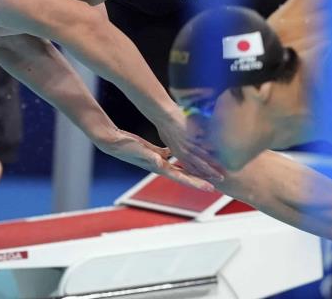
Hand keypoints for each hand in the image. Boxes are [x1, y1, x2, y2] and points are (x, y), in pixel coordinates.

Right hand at [92, 128, 216, 191]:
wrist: (112, 142)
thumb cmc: (125, 147)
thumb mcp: (140, 150)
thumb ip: (150, 156)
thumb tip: (161, 162)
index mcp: (159, 167)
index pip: (183, 177)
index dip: (197, 183)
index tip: (212, 188)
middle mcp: (161, 166)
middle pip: (185, 174)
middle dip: (201, 178)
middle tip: (218, 181)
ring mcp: (158, 159)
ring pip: (180, 164)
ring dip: (194, 167)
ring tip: (208, 167)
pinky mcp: (155, 151)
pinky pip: (172, 154)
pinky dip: (181, 153)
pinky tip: (188, 150)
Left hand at [156, 115, 227, 183]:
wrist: (163, 116)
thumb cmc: (165, 126)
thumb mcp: (169, 141)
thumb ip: (175, 147)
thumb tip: (178, 149)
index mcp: (178, 153)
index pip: (191, 168)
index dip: (201, 174)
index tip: (210, 178)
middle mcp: (184, 151)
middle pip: (199, 165)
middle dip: (211, 173)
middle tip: (221, 178)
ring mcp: (188, 144)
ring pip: (203, 157)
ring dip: (214, 164)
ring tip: (224, 169)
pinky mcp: (192, 135)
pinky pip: (203, 143)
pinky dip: (212, 148)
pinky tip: (220, 152)